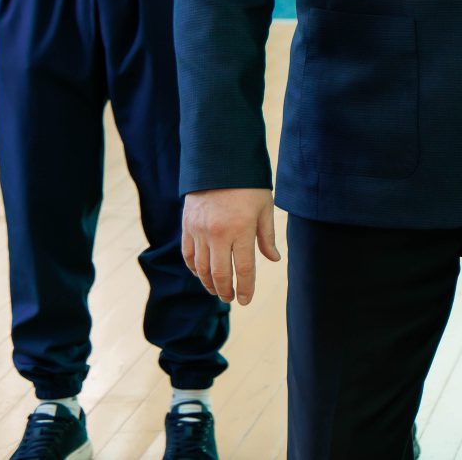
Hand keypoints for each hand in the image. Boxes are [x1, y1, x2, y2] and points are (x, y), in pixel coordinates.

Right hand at [182, 187, 278, 304]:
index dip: (246, 288)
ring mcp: (200, 231)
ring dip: (209, 283)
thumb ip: (267, 236)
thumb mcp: (264, 207)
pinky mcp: (187, 226)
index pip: (243, 269)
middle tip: (230, 298)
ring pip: (201, 268)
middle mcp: (218, 234)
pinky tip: (201, 274)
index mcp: (241, 229)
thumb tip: (273, 259)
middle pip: (220, 273)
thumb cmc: (247, 185)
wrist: (219, 162)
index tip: (246, 300)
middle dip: (226, 290)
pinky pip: (188, 254)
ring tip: (217, 290)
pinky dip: (194, 268)